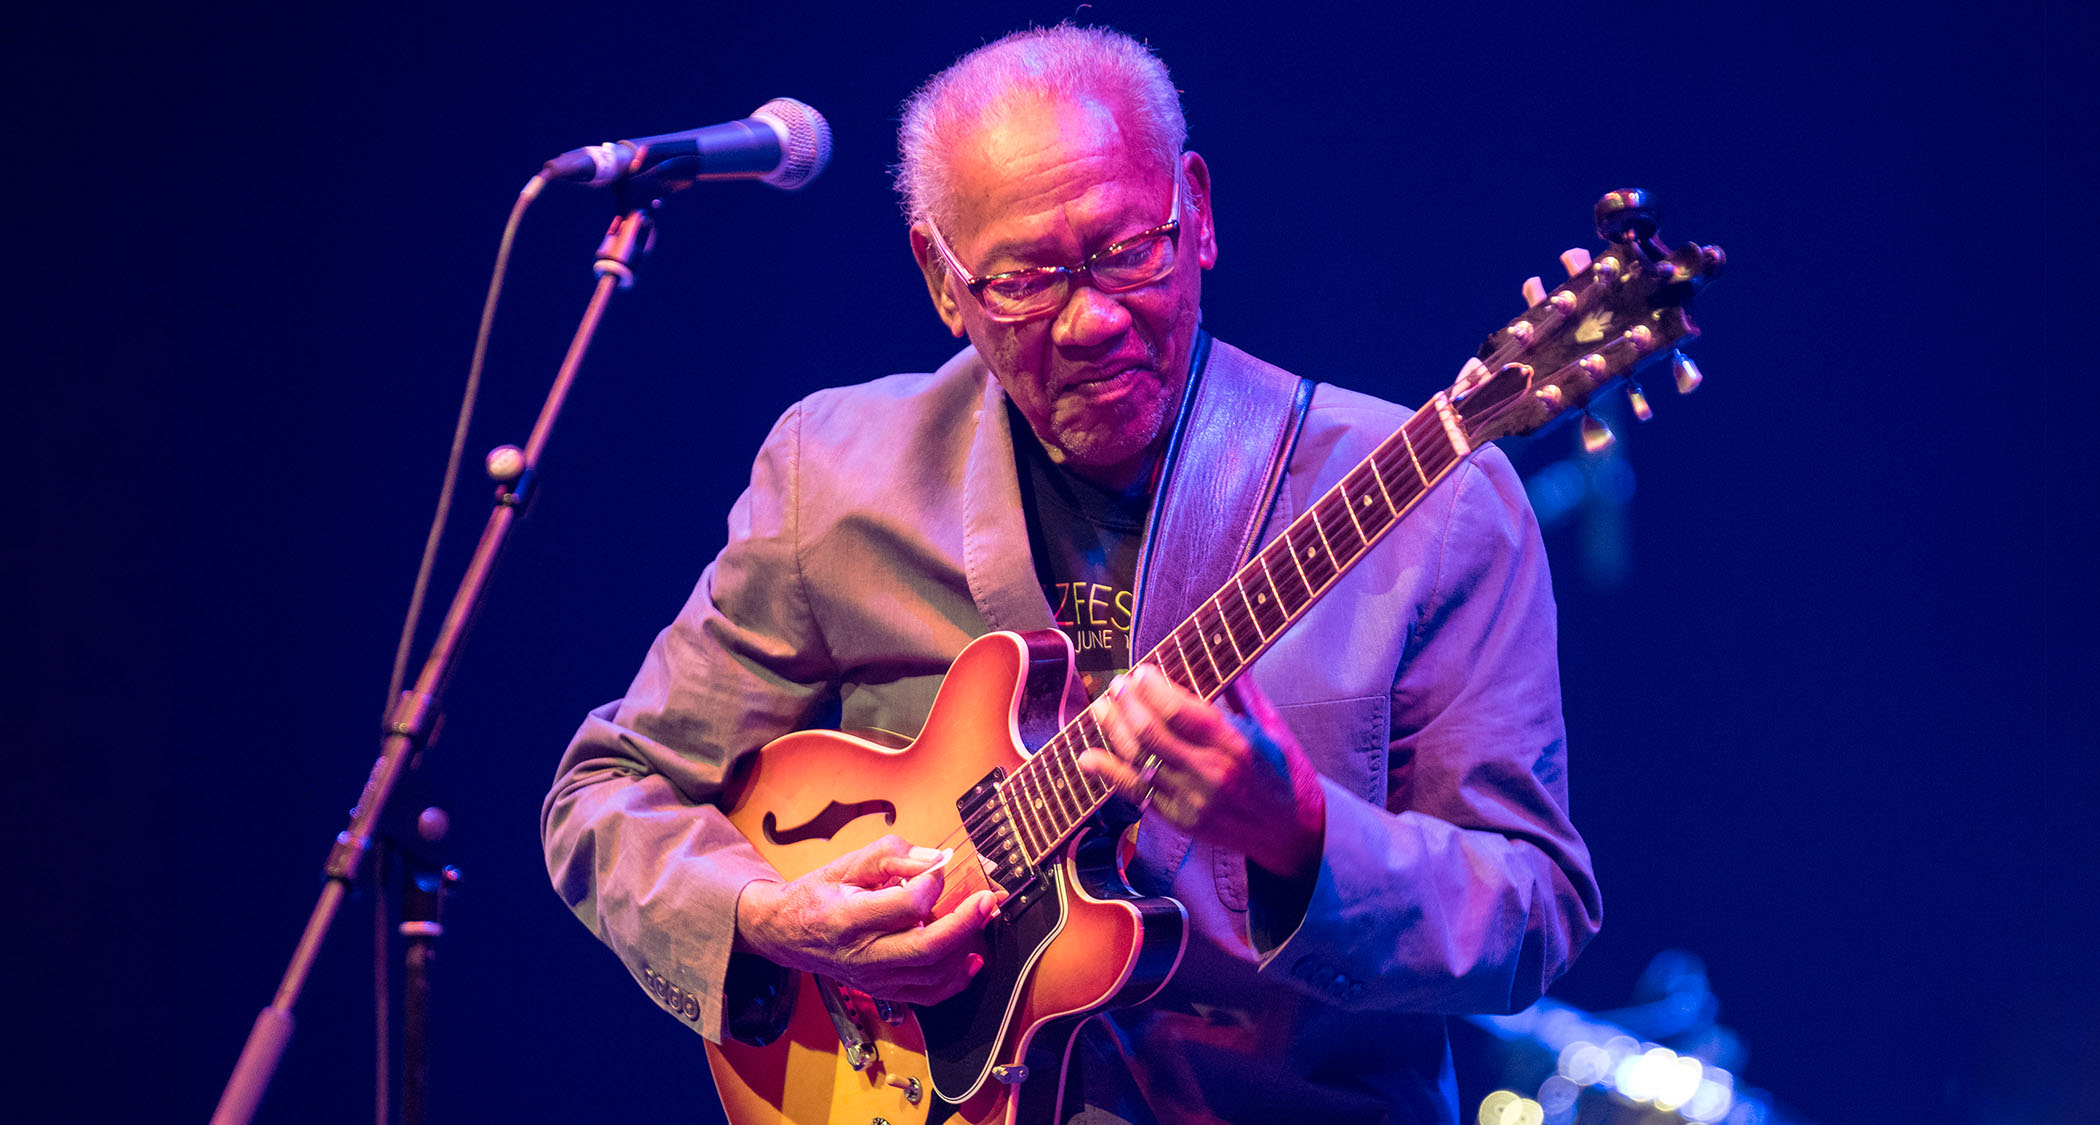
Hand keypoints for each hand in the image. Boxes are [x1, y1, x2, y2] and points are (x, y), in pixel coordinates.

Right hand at [733, 834, 996, 1004]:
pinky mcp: (883, 992)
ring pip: (932, 973)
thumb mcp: (848, 863)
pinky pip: (928, 995)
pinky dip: (956, 980)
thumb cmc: (820, 893)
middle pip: (925, 948)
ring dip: (964, 945)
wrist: (787, 933)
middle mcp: (861, 955)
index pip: (903, 907)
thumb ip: (893, 855)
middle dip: (965, 922)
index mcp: (847, 918)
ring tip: (982, 917)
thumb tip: (937, 860)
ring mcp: (873, 979)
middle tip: (987, 898)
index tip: (937, 870)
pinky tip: (972, 958)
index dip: (930, 885)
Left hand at [1077, 665, 1325, 879]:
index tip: (1140, 671)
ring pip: (1137, 761)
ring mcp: (1192, 801)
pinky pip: (1135, 794)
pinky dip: (1108, 773)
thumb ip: (1243, 691)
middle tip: (1117, 685)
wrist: (1292, 834)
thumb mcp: (1273, 727)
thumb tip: (1225, 653)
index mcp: (1237, 745)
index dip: (1152, 689)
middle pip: (1151, 734)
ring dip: (1113, 730)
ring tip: (1102, 708)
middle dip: (1126, 704)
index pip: (1180, 711)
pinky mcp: (1179, 821)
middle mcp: (1211, 774)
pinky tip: (1090, 756)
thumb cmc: (1285, 774)